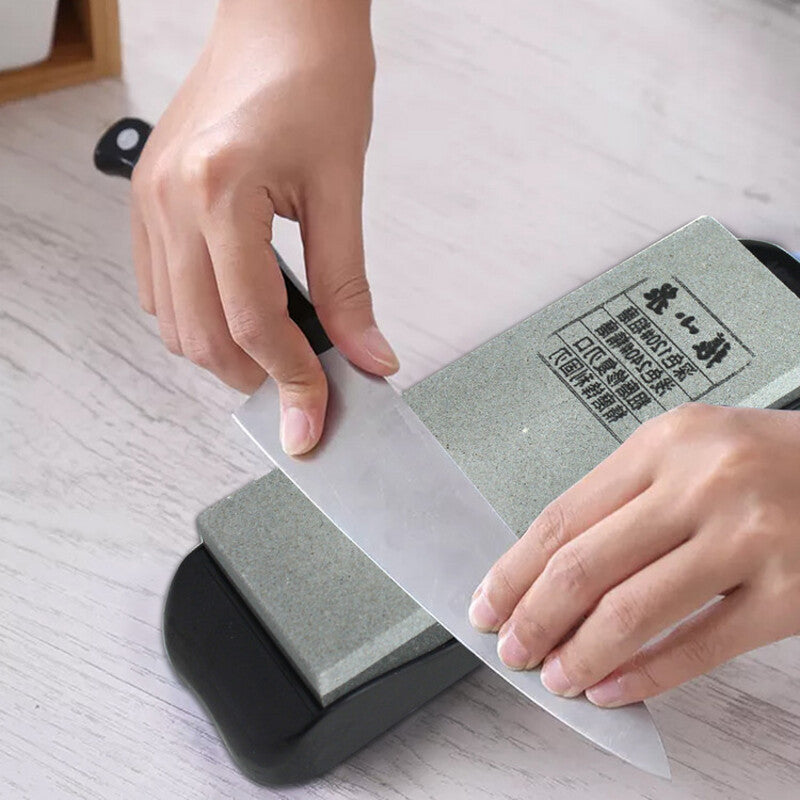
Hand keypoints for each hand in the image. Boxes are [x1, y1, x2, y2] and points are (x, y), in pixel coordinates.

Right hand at [130, 0, 396, 454]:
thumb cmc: (316, 79)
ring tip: (275, 359)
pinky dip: (198, 322)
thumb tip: (367, 357)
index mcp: (219, 190)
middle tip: (302, 391)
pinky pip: (158, 290)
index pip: (254, 324)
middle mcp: (169, 200)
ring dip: (225, 356)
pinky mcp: (146, 201)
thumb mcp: (343, 189)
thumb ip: (351, 287)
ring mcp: (148, 201)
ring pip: (174, 324)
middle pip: (204, 337)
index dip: (291, 380)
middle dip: (255, 378)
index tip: (316, 416)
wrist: (281, 18)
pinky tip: (237, 319)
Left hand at [469, 404, 799, 705]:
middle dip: (534, 618)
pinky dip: (644, 676)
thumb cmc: (767, 463)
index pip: (563, 518)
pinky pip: (698, 646)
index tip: (488, 602)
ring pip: (633, 611)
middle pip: (585, 566)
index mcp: (664, 444)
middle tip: (512, 649)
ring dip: (580, 655)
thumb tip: (552, 572)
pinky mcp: (790, 593)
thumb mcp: (689, 453)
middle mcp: (702, 484)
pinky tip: (613, 688)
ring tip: (556, 676)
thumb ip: (624, 501)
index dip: (514, 570)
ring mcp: (749, 538)